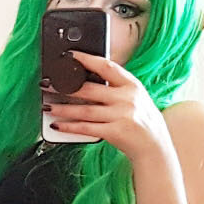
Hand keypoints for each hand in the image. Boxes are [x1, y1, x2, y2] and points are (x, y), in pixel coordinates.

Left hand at [42, 51, 171, 163]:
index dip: (87, 59)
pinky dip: (69, 126)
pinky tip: (57, 124)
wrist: (155, 147)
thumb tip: (88, 79)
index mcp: (132, 85)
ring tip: (48, 106)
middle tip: (48, 85)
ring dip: (63, 108)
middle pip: (91, 89)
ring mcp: (121, 116)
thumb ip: (117, 88)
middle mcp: (127, 99)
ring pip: (85, 110)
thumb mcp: (136, 98)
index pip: (107, 67)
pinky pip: (86, 128)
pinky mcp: (115, 133)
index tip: (70, 56)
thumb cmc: (142, 121)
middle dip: (65, 87)